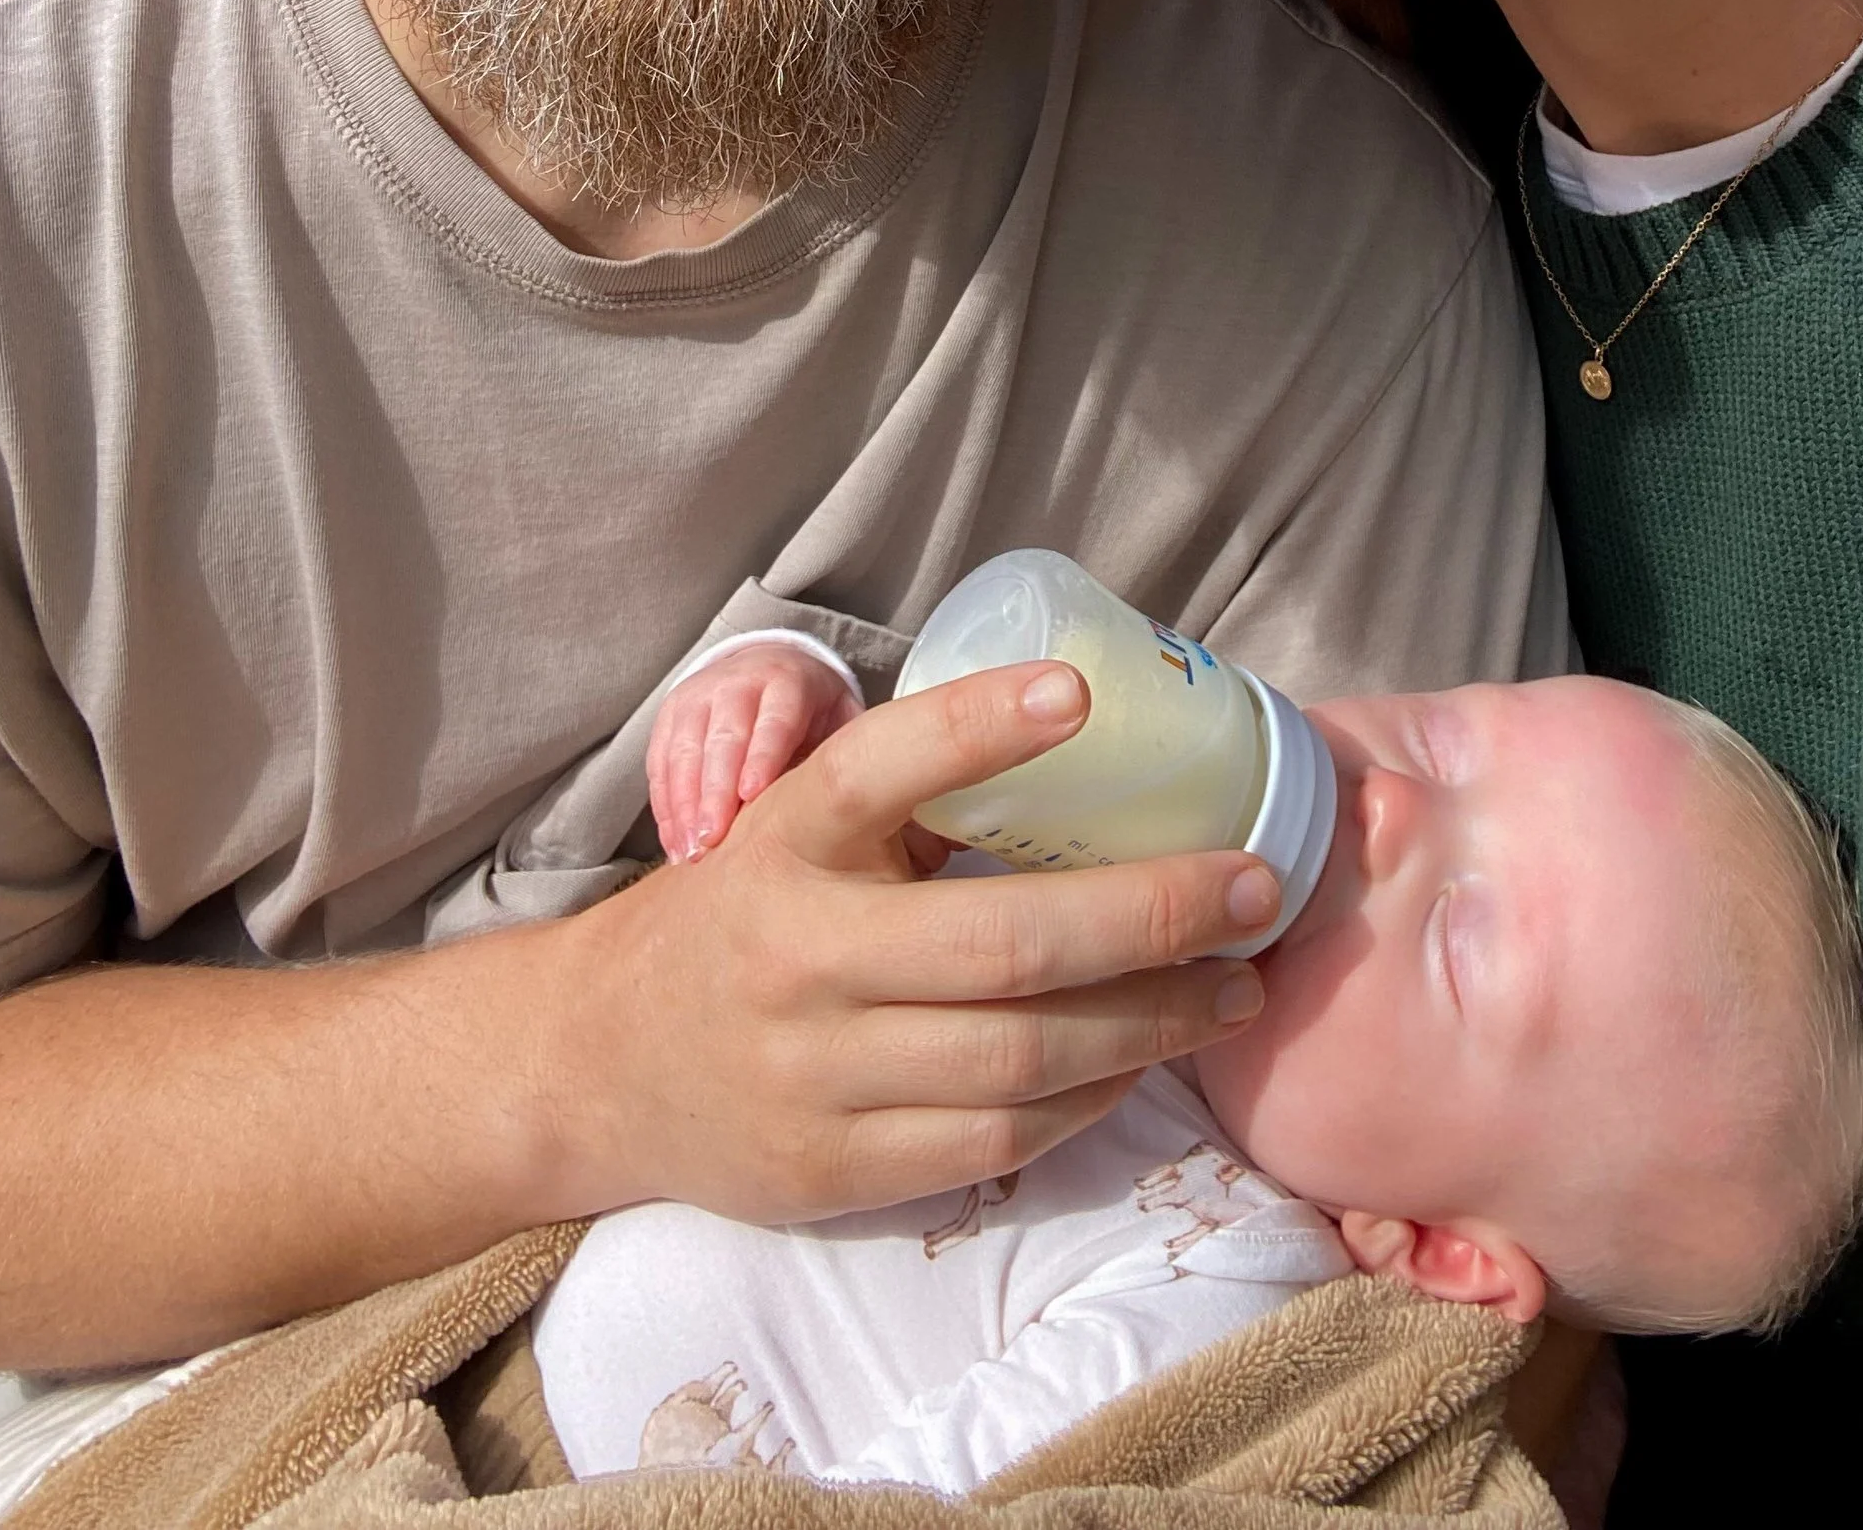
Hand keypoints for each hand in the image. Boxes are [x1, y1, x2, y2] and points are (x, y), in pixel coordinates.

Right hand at [555, 660, 1282, 1227]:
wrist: (607, 1061)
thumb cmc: (751, 912)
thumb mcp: (801, 827)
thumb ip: (914, 793)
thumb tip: (1096, 729)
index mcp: (788, 840)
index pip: (881, 767)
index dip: (977, 726)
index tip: (1078, 691)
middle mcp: (796, 955)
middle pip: (1004, 944)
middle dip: (1153, 915)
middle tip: (1255, 887)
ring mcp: (814, 1074)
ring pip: (1020, 1058)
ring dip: (1152, 1021)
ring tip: (1238, 985)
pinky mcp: (834, 1170)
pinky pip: (996, 1142)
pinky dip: (1090, 1098)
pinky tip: (1147, 1055)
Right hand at [650, 641, 862, 860]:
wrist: (769, 665)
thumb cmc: (811, 708)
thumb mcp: (837, 716)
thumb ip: (839, 752)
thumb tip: (851, 801)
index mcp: (787, 682)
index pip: (774, 720)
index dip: (761, 757)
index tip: (750, 797)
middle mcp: (737, 683)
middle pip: (722, 738)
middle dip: (714, 791)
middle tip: (712, 840)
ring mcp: (698, 696)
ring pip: (683, 750)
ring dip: (683, 805)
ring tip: (690, 853)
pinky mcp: (670, 714)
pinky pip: (660, 761)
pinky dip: (665, 805)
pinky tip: (675, 842)